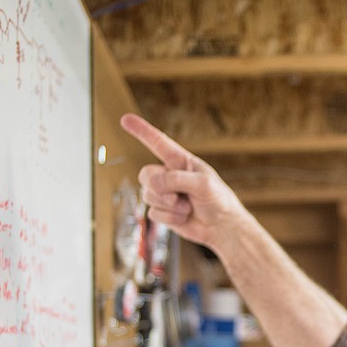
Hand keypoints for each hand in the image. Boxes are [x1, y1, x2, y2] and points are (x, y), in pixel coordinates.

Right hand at [120, 113, 244, 249]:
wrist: (221, 227)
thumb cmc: (219, 201)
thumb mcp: (203, 184)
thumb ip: (177, 179)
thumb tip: (155, 183)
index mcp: (181, 161)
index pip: (158, 142)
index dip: (141, 130)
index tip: (125, 119)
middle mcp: (170, 175)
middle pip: (146, 174)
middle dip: (159, 187)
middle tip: (178, 196)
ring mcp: (165, 193)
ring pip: (148, 195)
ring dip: (169, 205)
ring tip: (187, 207)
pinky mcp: (162, 211)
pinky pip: (153, 213)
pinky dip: (170, 218)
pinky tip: (184, 216)